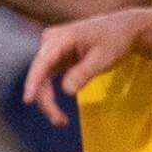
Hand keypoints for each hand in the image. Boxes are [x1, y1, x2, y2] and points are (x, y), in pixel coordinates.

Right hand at [22, 8, 151, 123]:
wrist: (123, 29)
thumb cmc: (115, 40)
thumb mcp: (103, 58)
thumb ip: (84, 73)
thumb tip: (66, 91)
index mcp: (61, 37)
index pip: (42, 62)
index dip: (33, 82)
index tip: (28, 99)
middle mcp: (50, 42)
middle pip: (39, 74)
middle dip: (45, 100)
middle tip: (60, 122)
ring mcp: (51, 50)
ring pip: (41, 79)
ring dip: (47, 101)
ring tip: (61, 122)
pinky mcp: (55, 58)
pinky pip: (47, 79)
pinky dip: (51, 95)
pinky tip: (60, 113)